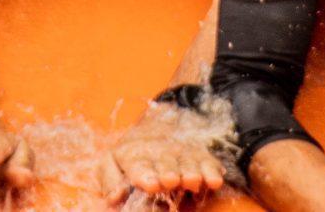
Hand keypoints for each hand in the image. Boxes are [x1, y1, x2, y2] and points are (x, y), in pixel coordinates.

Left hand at [105, 103, 229, 200]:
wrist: (157, 127)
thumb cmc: (130, 155)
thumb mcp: (111, 163)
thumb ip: (109, 180)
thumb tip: (113, 198)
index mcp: (135, 156)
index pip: (139, 165)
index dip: (145, 175)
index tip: (150, 184)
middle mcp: (161, 154)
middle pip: (166, 164)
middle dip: (169, 172)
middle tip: (170, 180)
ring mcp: (182, 154)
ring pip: (189, 163)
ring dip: (191, 172)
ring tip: (192, 181)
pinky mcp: (200, 156)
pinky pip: (208, 163)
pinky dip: (212, 172)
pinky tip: (214, 181)